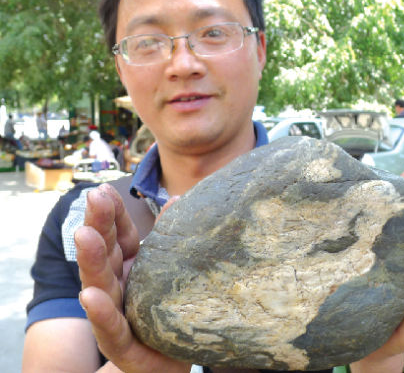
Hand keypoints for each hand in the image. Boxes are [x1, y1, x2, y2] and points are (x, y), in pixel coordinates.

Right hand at [75, 184, 190, 372]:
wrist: (169, 360)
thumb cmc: (166, 308)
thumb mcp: (168, 267)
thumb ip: (169, 236)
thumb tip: (178, 197)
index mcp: (129, 265)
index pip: (118, 234)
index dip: (112, 212)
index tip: (104, 189)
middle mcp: (116, 285)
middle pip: (105, 252)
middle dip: (98, 223)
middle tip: (93, 198)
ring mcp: (115, 314)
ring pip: (99, 284)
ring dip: (91, 259)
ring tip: (84, 234)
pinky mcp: (122, 344)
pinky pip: (110, 327)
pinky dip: (100, 312)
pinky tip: (90, 296)